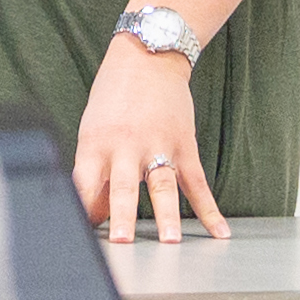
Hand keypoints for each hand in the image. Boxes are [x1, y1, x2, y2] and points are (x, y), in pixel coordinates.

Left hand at [77, 38, 210, 240]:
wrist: (147, 58)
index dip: (80, 208)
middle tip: (123, 242)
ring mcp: (158, 146)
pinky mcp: (184, 146)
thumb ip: (95, 175)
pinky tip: (220, 232)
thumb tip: (93, 215)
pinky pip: (198, 183)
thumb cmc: (112, 99)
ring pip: (162, 185)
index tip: (79, 236)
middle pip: (122, 186)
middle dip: (121, 215)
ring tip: (171, 240)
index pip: (83, 182)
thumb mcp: (93, 132)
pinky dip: (210, 209)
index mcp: (94, 143)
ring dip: (167, 215)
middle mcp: (125, 146)